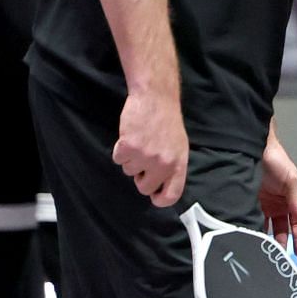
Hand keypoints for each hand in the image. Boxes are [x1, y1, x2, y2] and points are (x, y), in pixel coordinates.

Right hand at [112, 88, 188, 206]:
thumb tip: (160, 189)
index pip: (171, 195)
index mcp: (178, 165)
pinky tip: (130, 136)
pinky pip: (118, 159)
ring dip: (130, 159)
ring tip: (140, 140)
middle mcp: (163, 164)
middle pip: (144, 188)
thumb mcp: (179, 147)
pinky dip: (120, 150)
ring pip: (128, 172)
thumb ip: (171, 167)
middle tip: (143, 158)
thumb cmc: (167, 122)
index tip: (153, 195)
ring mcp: (145, 157)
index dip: (159, 199)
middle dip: (140, 176)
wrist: (156, 98)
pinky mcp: (128, 148)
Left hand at [259, 127, 296, 254]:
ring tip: (265, 250)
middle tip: (280, 255)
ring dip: (266, 238)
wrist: (252, 147)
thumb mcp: (291, 180)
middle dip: (282, 243)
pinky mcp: (247, 202)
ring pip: (265, 227)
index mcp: (290, 200)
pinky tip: (250, 237)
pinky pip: (250, 219)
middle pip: (282, 229)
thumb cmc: (275, 158)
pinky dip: (251, 228)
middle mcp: (277, 204)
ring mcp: (262, 204)